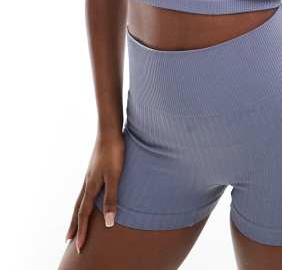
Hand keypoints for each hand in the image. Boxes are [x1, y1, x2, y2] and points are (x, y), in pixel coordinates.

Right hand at [65, 131, 124, 253]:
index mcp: (91, 187)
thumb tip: (108, 223)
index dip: (82, 231)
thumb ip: (112, 199)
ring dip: (77, 213)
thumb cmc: (114, 152)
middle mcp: (87, 182)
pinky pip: (86, 190)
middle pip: (78, 209)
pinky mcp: (94, 168)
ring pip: (80, 199)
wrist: (110, 130)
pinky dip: (84, 199)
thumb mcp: (115, 176)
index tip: (79, 248)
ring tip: (75, 222)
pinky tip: (89, 196)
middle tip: (68, 240)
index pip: (84, 215)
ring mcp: (90, 175)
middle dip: (75, 225)